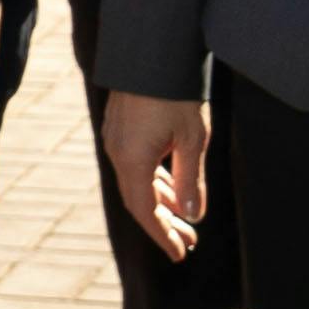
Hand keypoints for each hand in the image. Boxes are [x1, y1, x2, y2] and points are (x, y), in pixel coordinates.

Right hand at [102, 91, 210, 263]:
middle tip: (188, 243)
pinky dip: (153, 182)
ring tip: (185, 218)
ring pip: (137, 183)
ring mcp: (116, 141)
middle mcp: (118, 154)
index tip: (179, 254)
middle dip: (163, 224)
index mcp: (132, 161)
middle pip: (138, 201)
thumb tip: (193, 215)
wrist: (152, 54)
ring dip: (160, 202)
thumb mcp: (192, 141)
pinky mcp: (120, 129)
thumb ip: (190, 181)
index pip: (145, 211)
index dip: (162, 236)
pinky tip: (170, 186)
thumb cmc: (175, 96)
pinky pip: (134, 166)